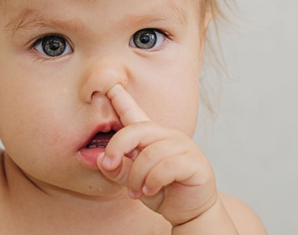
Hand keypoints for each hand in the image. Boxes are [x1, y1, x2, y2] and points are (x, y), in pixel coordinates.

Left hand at [97, 84, 218, 226]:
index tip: (109, 85)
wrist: (189, 211)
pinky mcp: (194, 162)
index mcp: (151, 137)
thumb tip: (102, 159)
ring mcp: (183, 146)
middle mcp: (167, 136)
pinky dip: (153, 181)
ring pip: (149, 154)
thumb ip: (118, 169)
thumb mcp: (132, 181)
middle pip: (136, 130)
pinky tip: (151, 190)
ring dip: (137, 176)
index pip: (134, 112)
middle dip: (117, 147)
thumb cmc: (162, 192)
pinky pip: (166, 167)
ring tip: (136, 191)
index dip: (121, 98)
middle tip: (108, 165)